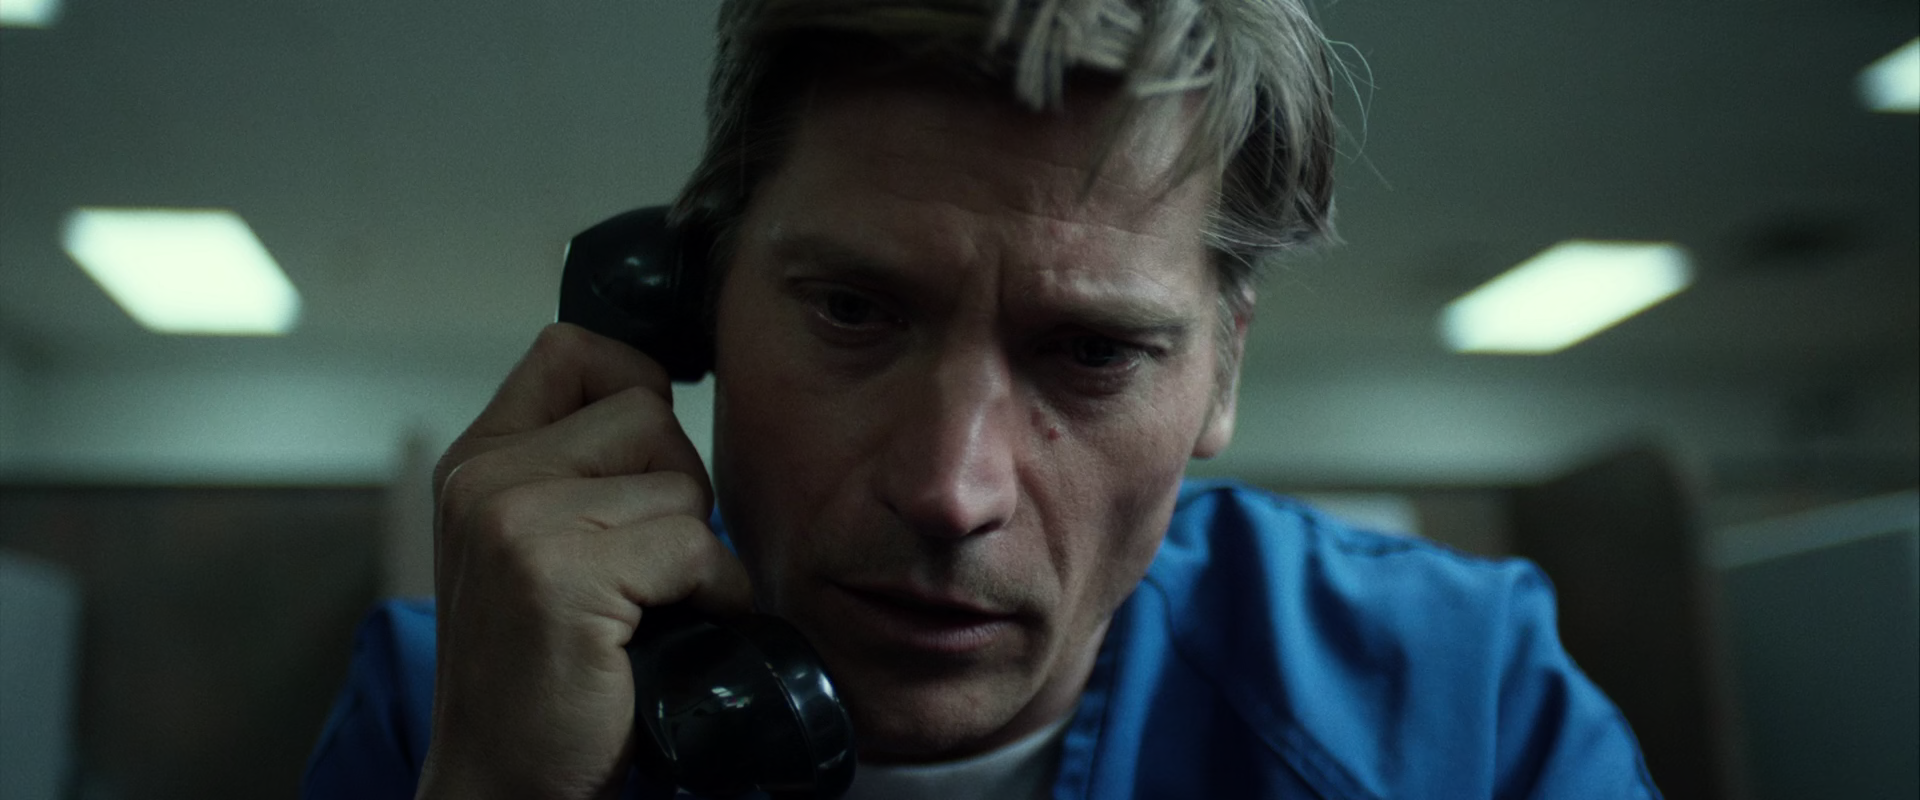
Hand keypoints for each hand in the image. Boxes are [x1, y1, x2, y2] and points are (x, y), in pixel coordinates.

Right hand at [415, 323, 752, 799]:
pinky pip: (696, 547)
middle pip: (644, 408)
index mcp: (477, 462)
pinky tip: (669, 638)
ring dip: (694, 550)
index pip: (571, 348)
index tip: (646, 463)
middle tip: (644, 567)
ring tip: (649, 608)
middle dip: (675, 485)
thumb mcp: (536, 549)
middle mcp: (484, 480)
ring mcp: (515, 523)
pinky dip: (713, 596)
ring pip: (679, 481)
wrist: (503, 785)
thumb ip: (575, 471)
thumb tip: (665, 403)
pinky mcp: (559, 577)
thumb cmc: (544, 676)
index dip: (634, 386)